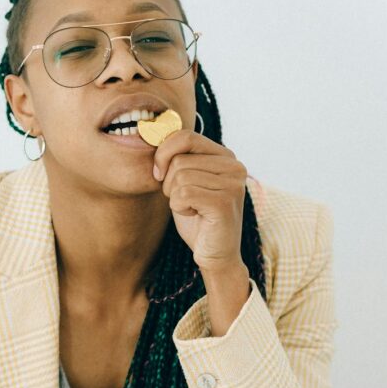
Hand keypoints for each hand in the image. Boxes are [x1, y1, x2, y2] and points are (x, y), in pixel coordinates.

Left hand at [152, 131, 247, 272]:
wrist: (215, 254)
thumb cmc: (197, 218)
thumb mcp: (185, 181)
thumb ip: (176, 157)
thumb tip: (152, 133)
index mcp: (225, 156)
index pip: (185, 136)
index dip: (163, 153)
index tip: (159, 174)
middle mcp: (234, 165)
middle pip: (179, 159)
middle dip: (169, 182)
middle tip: (183, 200)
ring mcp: (233, 183)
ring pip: (179, 177)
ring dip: (175, 197)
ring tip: (192, 208)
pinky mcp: (225, 202)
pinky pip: (183, 194)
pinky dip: (180, 207)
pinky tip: (194, 215)